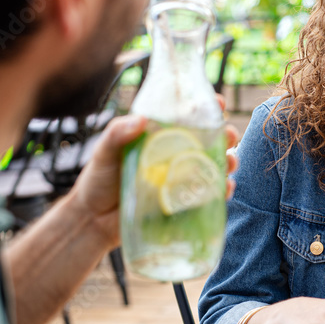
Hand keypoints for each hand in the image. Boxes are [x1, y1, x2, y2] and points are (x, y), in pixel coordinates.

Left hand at [70, 94, 240, 246]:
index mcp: (160, 135)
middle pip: (210, 139)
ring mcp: (182, 178)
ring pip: (215, 165)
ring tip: (230, 163)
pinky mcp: (184, 202)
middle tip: (228, 135)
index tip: (217, 102)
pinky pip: (210, 195)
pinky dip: (223, 191)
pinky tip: (226, 189)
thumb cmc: (98, 180)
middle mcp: (175, 154)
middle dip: (226, 134)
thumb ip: (117, 133)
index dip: (206, 107)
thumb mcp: (104, 152)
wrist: (94, 221)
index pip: (188, 116)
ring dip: (230, 161)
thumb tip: (141, 120)